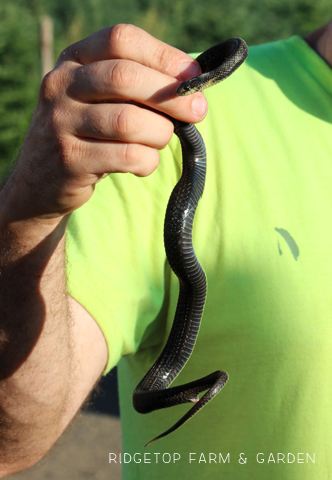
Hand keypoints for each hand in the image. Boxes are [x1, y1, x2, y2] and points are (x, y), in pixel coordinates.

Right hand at [6, 24, 206, 221]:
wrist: (39, 180)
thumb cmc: (87, 135)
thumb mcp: (99, 100)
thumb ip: (135, 87)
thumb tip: (193, 86)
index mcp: (74, 60)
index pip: (121, 40)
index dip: (164, 55)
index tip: (193, 76)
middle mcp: (61, 85)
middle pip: (126, 77)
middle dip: (172, 96)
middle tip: (198, 111)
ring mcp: (61, 123)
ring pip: (129, 121)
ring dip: (160, 133)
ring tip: (161, 140)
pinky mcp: (70, 160)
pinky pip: (126, 156)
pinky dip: (148, 161)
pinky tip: (144, 163)